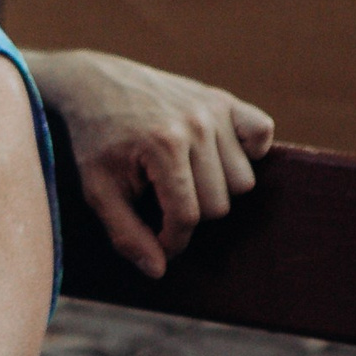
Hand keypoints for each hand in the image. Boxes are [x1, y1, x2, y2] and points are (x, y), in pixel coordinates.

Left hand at [31, 50, 274, 277]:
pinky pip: (261, 133)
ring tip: (182, 176)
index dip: (173, 240)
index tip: (158, 240)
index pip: (188, 216)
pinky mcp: (223, 98)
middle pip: (220, 204)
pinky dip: (246, 150)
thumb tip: (159, 270)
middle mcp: (196, 124)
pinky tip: (213, 154)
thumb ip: (125, 234)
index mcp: (162, 146)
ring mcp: (213, 108)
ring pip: (243, 180)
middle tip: (162, 201)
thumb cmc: (94, 141)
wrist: (93, 84)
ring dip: (216, 188)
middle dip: (191, 214)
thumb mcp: (97, 190)